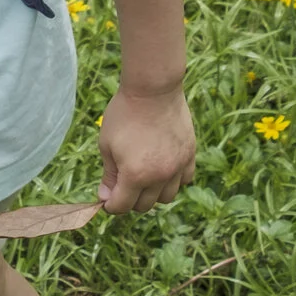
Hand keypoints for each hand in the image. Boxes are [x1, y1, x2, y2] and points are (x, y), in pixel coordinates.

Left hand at [96, 85, 194, 213]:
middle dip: (129, 199)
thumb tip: (105, 198)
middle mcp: (159, 176)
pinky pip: (184, 180)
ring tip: (143, 176)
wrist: (153, 89)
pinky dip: (173, 180)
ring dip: (152, 193)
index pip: (121, 206)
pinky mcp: (190, 155)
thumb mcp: (107, 144)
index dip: (110, 205)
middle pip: (144, 205)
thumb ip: (109, 175)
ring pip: (166, 197)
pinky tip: (162, 167)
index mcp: (135, 175)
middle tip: (122, 184)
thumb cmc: (124, 114)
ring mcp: (178, 167)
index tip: (106, 198)